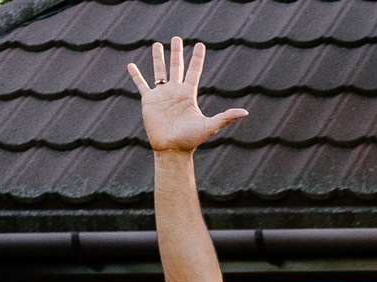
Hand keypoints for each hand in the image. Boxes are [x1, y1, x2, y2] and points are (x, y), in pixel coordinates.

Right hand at [128, 38, 247, 155]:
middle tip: (177, 38)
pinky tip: (131, 65)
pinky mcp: (149, 100)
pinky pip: (141, 84)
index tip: (200, 45)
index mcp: (189, 94)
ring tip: (157, 44)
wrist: (172, 149)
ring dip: (158, 59)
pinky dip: (136, 75)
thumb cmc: (191, 139)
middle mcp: (175, 91)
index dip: (197, 58)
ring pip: (159, 71)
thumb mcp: (210, 126)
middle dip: (176, 52)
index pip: (194, 71)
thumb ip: (225, 117)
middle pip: (176, 67)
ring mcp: (162, 95)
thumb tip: (245, 112)